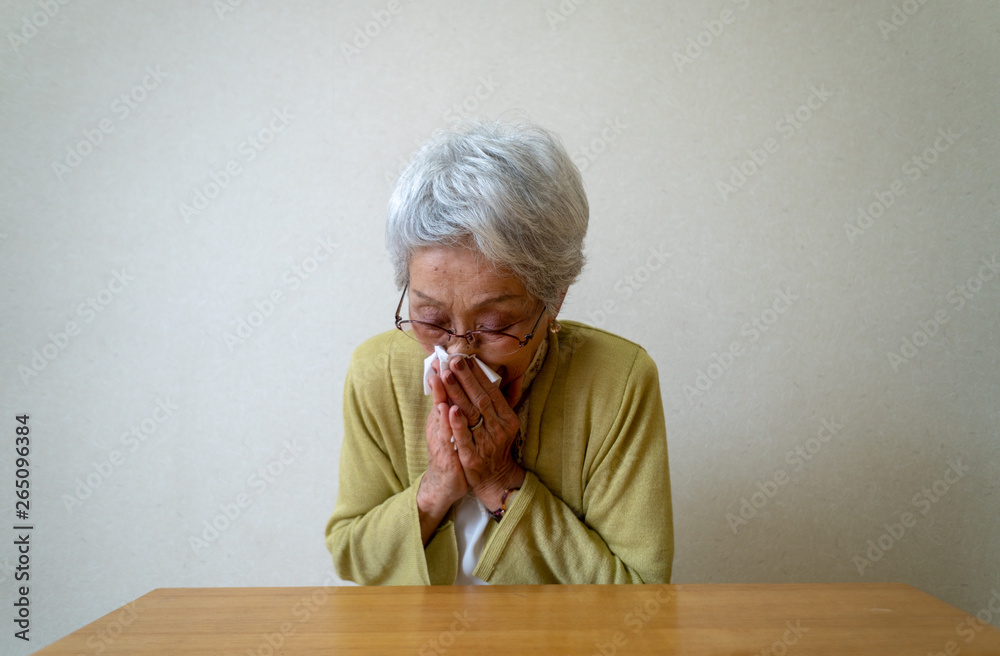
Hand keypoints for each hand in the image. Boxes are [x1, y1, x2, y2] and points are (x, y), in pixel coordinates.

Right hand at [417, 367, 468, 517]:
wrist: (445, 485)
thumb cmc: (451, 454)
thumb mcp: (450, 430)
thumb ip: (451, 409)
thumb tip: (456, 388)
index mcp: (440, 420)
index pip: (440, 394)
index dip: (441, 375)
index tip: (440, 355)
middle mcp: (438, 427)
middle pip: (438, 399)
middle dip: (440, 379)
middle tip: (439, 358)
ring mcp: (440, 441)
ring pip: (439, 415)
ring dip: (440, 395)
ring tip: (441, 376)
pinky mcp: (445, 455)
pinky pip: (445, 436)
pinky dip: (447, 421)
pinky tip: (448, 408)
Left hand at [437, 355, 525, 510]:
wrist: (495, 479)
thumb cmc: (497, 445)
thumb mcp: (506, 423)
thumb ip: (504, 400)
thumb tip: (513, 374)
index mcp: (507, 418)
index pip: (492, 391)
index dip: (478, 374)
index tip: (466, 358)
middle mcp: (498, 429)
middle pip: (480, 399)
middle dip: (466, 378)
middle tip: (453, 360)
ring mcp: (485, 443)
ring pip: (471, 414)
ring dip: (458, 393)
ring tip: (445, 375)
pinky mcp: (472, 457)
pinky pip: (463, 437)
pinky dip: (457, 423)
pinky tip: (448, 408)